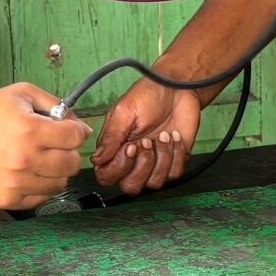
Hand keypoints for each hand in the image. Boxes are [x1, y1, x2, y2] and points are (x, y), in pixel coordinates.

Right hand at [0, 84, 89, 210]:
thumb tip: (81, 126)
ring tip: (39, 160)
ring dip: (55, 171)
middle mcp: (25, 159)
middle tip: (55, 147)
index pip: (76, 137)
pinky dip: (40, 186)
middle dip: (68, 152)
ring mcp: (17, 182)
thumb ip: (53, 104)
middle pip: (72, 163)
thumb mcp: (18, 94)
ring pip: (60, 183)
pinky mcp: (9, 199)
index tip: (69, 132)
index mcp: (30, 130)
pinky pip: (42, 197)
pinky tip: (27, 173)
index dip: (76, 132)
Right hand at [93, 77, 203, 194]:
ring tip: (163, 135)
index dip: (119, 168)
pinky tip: (175, 136)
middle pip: (130, 187)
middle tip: (147, 141)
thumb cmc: (149, 95)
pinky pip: (174, 174)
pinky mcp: (173, 161)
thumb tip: (96, 160)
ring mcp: (154, 163)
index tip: (131, 146)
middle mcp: (133, 160)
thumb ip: (110, 137)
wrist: (178, 89)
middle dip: (142, 165)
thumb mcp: (125, 111)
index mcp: (115, 149)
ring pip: (154, 183)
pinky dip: (176, 154)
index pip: (107, 176)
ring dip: (162, 157)